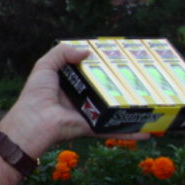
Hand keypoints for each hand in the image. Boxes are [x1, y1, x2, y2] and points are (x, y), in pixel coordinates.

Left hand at [0, 44, 148, 157]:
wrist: (35, 121)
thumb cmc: (37, 94)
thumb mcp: (44, 66)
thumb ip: (61, 53)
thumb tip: (87, 51)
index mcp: (70, 84)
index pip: (89, 72)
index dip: (102, 65)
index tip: (119, 58)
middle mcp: (80, 98)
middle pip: (104, 89)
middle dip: (121, 83)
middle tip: (141, 75)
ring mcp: (88, 114)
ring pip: (112, 109)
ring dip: (129, 107)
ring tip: (149, 100)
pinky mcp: (92, 127)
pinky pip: (113, 130)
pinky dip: (129, 133)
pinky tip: (146, 133)